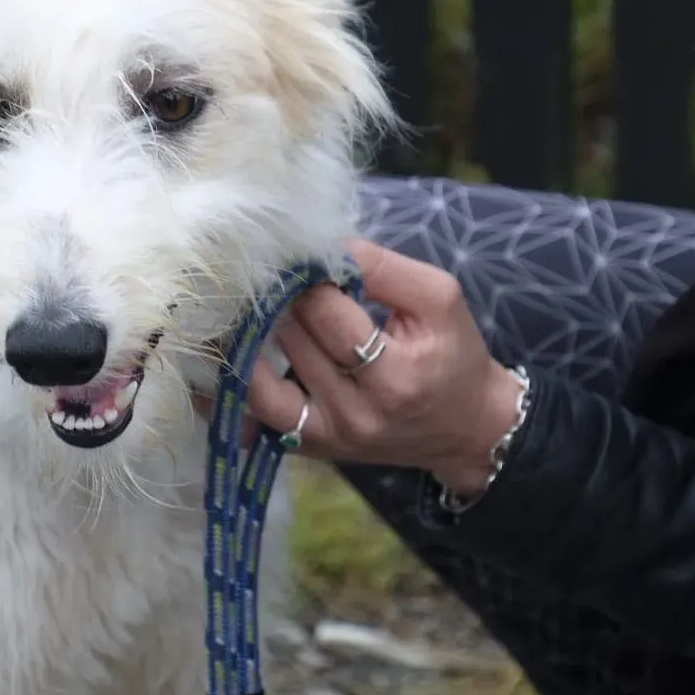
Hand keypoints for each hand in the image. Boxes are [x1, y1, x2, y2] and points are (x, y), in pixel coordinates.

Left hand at [196, 238, 526, 499]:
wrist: (464, 429)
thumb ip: (383, 267)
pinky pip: (252, 416)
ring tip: (258, 307)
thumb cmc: (452, 354)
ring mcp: (326, 435)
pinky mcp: (307, 447)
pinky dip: (235, 386)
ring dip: (254, 335)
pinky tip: (230, 358)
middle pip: (292, 340)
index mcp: (394, 376)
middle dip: (283, 301)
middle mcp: (355, 413)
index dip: (312, 278)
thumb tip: (324, 247)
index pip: (327, 314)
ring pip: (261, 377)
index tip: (313, 263)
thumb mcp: (439, 298)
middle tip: (280, 278)